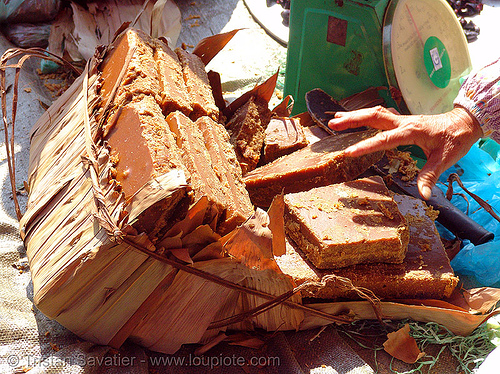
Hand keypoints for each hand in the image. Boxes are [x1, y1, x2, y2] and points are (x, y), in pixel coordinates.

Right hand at [328, 105, 482, 198]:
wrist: (465, 122)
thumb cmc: (456, 139)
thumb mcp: (445, 159)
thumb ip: (430, 176)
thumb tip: (423, 195)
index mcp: (411, 131)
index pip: (384, 139)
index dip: (366, 146)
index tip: (349, 152)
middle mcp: (403, 122)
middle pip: (373, 117)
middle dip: (352, 120)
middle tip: (333, 125)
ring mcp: (402, 120)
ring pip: (374, 113)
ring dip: (355, 115)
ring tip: (336, 120)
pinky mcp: (402, 121)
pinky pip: (379, 116)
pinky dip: (364, 116)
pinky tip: (354, 119)